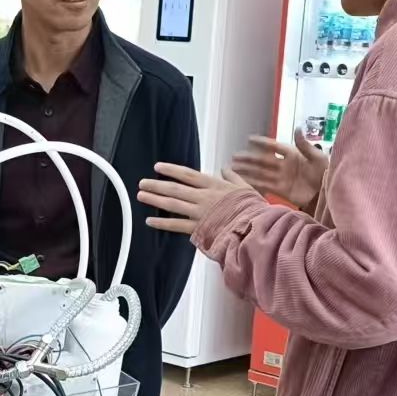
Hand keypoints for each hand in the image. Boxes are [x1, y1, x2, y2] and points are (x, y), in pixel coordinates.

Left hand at [137, 162, 254, 234]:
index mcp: (214, 185)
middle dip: (156, 185)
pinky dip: (162, 223)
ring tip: (141, 196)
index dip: (171, 170)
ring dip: (155, 200)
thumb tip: (226, 168)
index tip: (158, 167)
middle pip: (175, 189)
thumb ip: (233, 177)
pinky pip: (176, 225)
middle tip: (142, 183)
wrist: (255, 227)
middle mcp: (203, 197)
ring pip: (172, 205)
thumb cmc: (253, 208)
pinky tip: (150, 221)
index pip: (187, 174)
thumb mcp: (245, 187)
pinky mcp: (198, 228)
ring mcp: (199, 213)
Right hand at [230, 131, 327, 209]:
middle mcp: (284, 165)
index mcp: (293, 155)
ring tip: (233, 168)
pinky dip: (253, 183)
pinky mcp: (281, 190)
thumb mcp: (317, 158)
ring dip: (247, 170)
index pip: (274, 147)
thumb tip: (297, 127)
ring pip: (260, 172)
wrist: (327, 195)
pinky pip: (264, 185)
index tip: (249, 139)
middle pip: (263, 160)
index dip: (262, 143)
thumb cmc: (325, 174)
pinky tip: (243, 181)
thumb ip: (304, 145)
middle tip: (234, 156)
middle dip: (249, 158)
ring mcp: (281, 178)